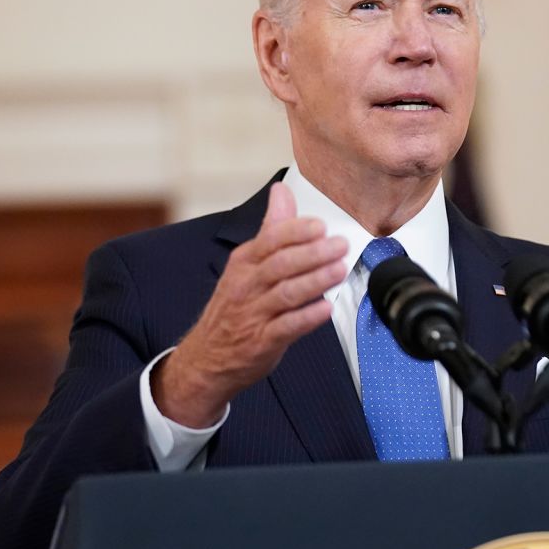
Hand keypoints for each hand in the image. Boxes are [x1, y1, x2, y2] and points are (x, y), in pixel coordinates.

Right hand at [153, 183, 347, 426]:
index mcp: (244, 263)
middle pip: (281, 264)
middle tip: (340, 245)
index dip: (297, 232)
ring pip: (286, 293)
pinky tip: (326, 308)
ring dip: (316, 281)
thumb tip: (282, 191)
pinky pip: (287, 327)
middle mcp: (247, 286)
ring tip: (340, 270)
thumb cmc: (234, 307)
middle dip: (313, 253)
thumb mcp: (247, 264)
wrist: (208, 357)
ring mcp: (253, 314)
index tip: (320, 226)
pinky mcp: (262, 341)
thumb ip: (271, 229)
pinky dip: (307, 317)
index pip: (270, 240)